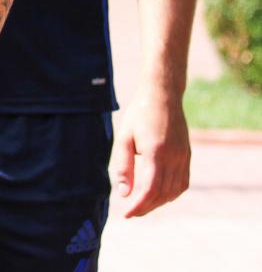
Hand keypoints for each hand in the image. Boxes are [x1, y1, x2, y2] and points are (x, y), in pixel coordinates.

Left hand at [111, 91, 190, 216]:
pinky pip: (183, 182)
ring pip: (174, 191)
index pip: (149, 189)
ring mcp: (184, 157)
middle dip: (146, 207)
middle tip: (131, 213)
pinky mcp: (187, 155)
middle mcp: (174, 158)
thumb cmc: (139, 115)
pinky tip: (159, 194)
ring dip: (159, 202)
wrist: (162, 96)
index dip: (138, 205)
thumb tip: (123, 193)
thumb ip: (123, 166)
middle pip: (162, 194)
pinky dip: (171, 193)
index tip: (126, 214)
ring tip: (142, 205)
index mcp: (156, 153)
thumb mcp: (124, 137)